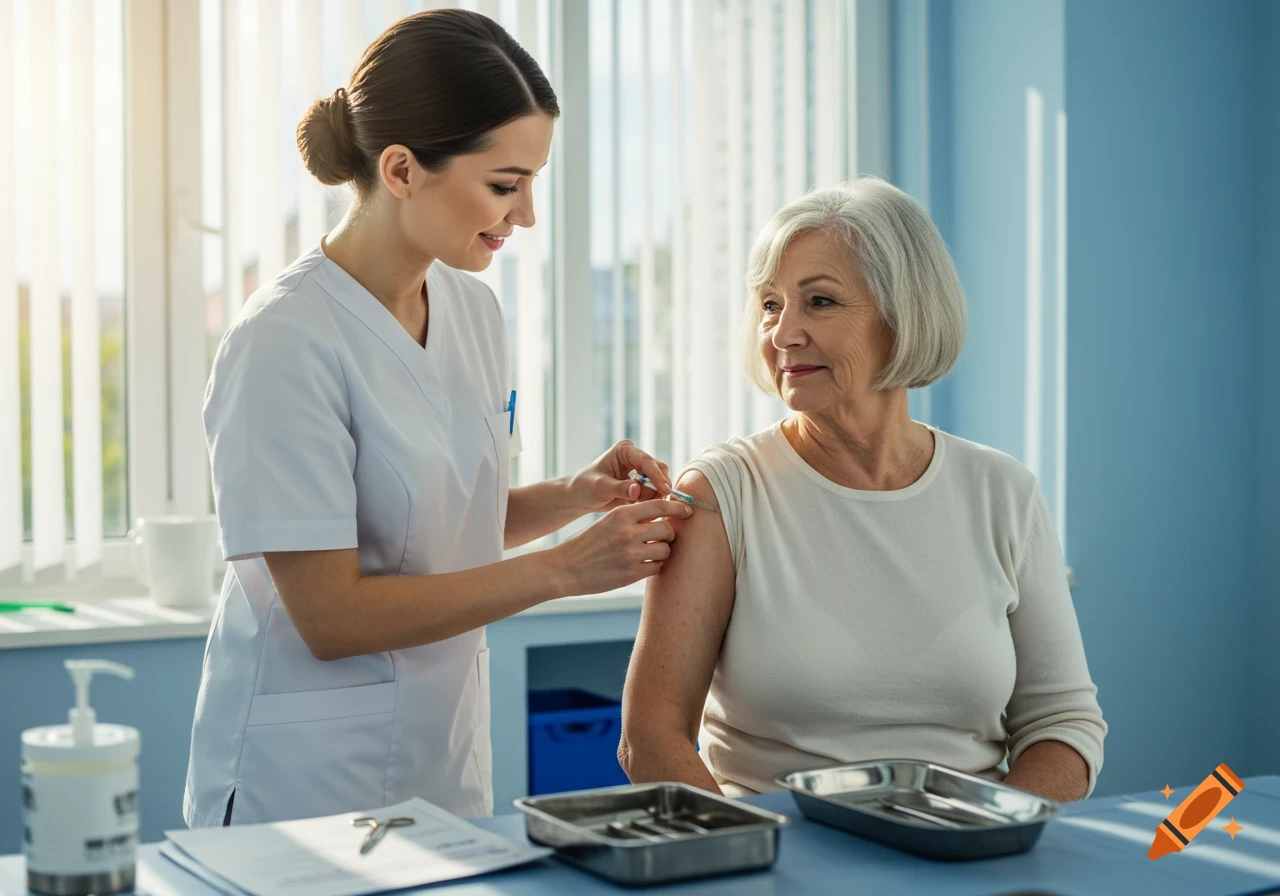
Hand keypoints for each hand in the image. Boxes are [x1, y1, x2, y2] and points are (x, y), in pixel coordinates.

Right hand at [552, 499, 692, 595]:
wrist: (564, 568)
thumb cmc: (585, 544)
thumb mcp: (606, 522)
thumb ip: (631, 519)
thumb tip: (659, 518)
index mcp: (621, 514)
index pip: (660, 506)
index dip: (678, 507)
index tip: (688, 510)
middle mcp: (628, 532)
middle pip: (667, 530)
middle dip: (667, 535)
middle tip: (660, 539)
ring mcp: (630, 554)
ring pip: (665, 550)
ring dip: (661, 552)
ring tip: (649, 554)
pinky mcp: (631, 574)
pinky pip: (657, 568)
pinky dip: (653, 567)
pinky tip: (642, 566)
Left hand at [570, 440, 675, 511]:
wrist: (580, 497)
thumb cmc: (585, 488)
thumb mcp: (600, 487)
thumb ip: (619, 488)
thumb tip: (638, 490)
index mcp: (624, 450)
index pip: (646, 461)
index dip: (657, 476)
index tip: (665, 491)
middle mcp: (635, 456)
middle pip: (658, 468)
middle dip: (661, 485)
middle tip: (664, 502)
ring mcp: (639, 470)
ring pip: (659, 480)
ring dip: (658, 494)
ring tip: (653, 508)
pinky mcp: (642, 483)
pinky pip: (655, 491)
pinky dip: (654, 500)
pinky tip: (651, 510)